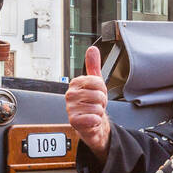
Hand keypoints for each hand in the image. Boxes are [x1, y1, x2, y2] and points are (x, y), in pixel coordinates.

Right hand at [65, 45, 110, 160]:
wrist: (90, 122)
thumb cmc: (92, 103)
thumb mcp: (95, 83)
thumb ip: (93, 65)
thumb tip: (92, 49)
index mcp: (75, 83)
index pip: (97, 81)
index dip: (102, 89)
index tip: (97, 92)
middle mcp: (70, 95)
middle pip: (98, 95)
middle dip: (102, 101)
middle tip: (95, 104)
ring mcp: (71, 108)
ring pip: (97, 107)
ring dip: (99, 112)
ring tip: (92, 112)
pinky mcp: (73, 121)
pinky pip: (93, 118)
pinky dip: (96, 121)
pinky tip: (91, 120)